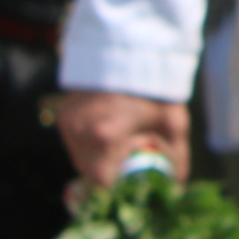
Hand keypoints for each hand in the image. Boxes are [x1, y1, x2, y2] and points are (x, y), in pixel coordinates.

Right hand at [51, 92, 188, 191]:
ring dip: (98, 160)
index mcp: (106, 136)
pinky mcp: (62, 115)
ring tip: (121, 146)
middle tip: (129, 164)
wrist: (133, 50)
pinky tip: (109, 133)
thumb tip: (175, 188)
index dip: (117, 187)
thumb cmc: (157, 88)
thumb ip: (176, 158)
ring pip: (79, 159)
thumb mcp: (173, 122)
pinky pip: (74, 143)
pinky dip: (89, 145)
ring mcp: (68, 123)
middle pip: (88, 173)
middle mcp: (80, 132)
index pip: (101, 182)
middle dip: (109, 174)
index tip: (131, 183)